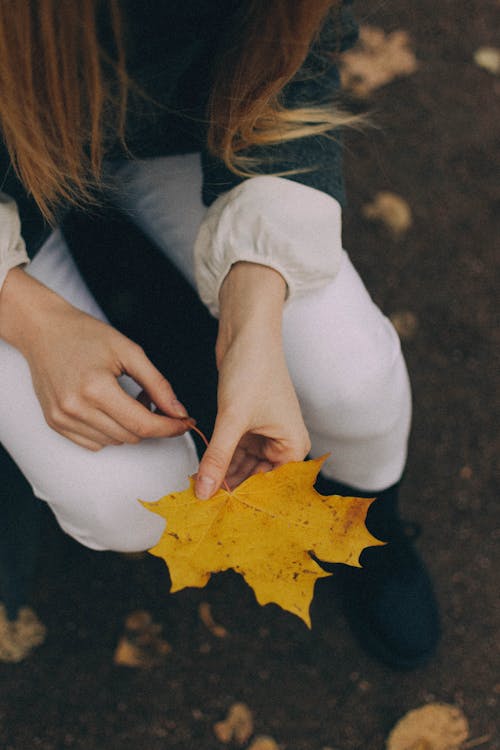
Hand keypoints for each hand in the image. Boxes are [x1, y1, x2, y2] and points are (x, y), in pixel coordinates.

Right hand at [0, 269, 188, 449]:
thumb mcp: (129, 351)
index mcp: (96, 388)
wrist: (43, 330)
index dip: (170, 427)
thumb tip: (179, 412)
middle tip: (149, 396)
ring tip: (126, 397)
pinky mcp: (55, 423)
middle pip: (131, 435)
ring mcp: (62, 418)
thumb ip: (158, 384)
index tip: (186, 422)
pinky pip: (94, 443)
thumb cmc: (86, 335)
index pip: (143, 424)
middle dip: (150, 421)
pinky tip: (108, 407)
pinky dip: (110, 432)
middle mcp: (75, 408)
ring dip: (129, 426)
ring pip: (115, 441)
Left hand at [195, 262, 310, 497]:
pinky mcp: (247, 423)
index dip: (246, 501)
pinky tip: (201, 471)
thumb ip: (218, 458)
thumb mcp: (233, 420)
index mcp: (293, 446)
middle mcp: (282, 443)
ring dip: (221, 475)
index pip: (269, 487)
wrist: (247, 332)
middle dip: (230, 489)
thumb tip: (205, 492)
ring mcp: (264, 433)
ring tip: (198, 492)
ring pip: (241, 465)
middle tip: (203, 507)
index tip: (220, 517)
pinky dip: (218, 458)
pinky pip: (233, 449)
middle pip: (255, 477)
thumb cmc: (254, 370)